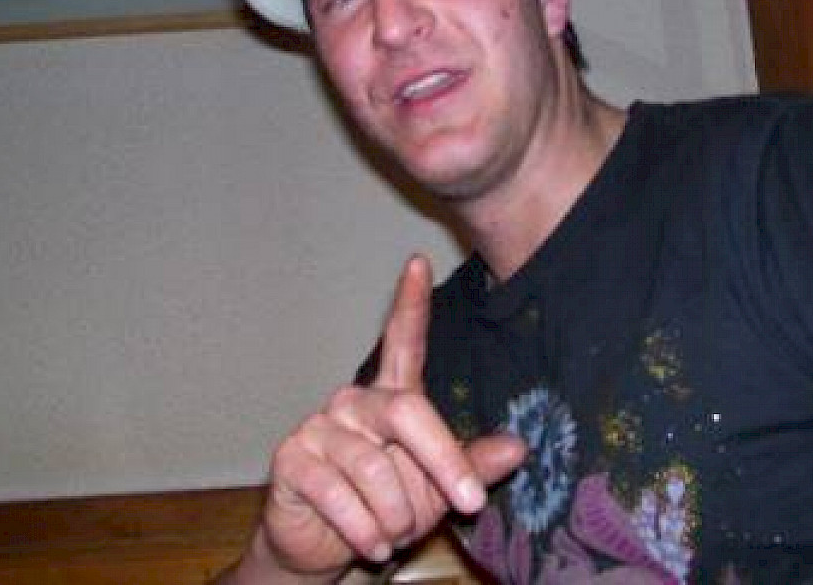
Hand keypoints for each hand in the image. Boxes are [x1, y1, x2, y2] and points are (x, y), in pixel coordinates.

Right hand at [247, 255, 525, 580]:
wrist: (323, 551)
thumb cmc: (386, 510)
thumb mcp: (437, 490)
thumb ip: (472, 467)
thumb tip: (519, 447)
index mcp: (391, 400)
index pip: (402, 342)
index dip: (410, 304)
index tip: (418, 262)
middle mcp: (354, 401)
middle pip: (407, 411)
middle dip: (443, 463)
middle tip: (468, 505)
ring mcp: (319, 426)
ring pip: (375, 467)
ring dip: (396, 515)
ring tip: (393, 536)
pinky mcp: (292, 458)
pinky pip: (340, 494)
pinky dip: (363, 529)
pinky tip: (369, 544)